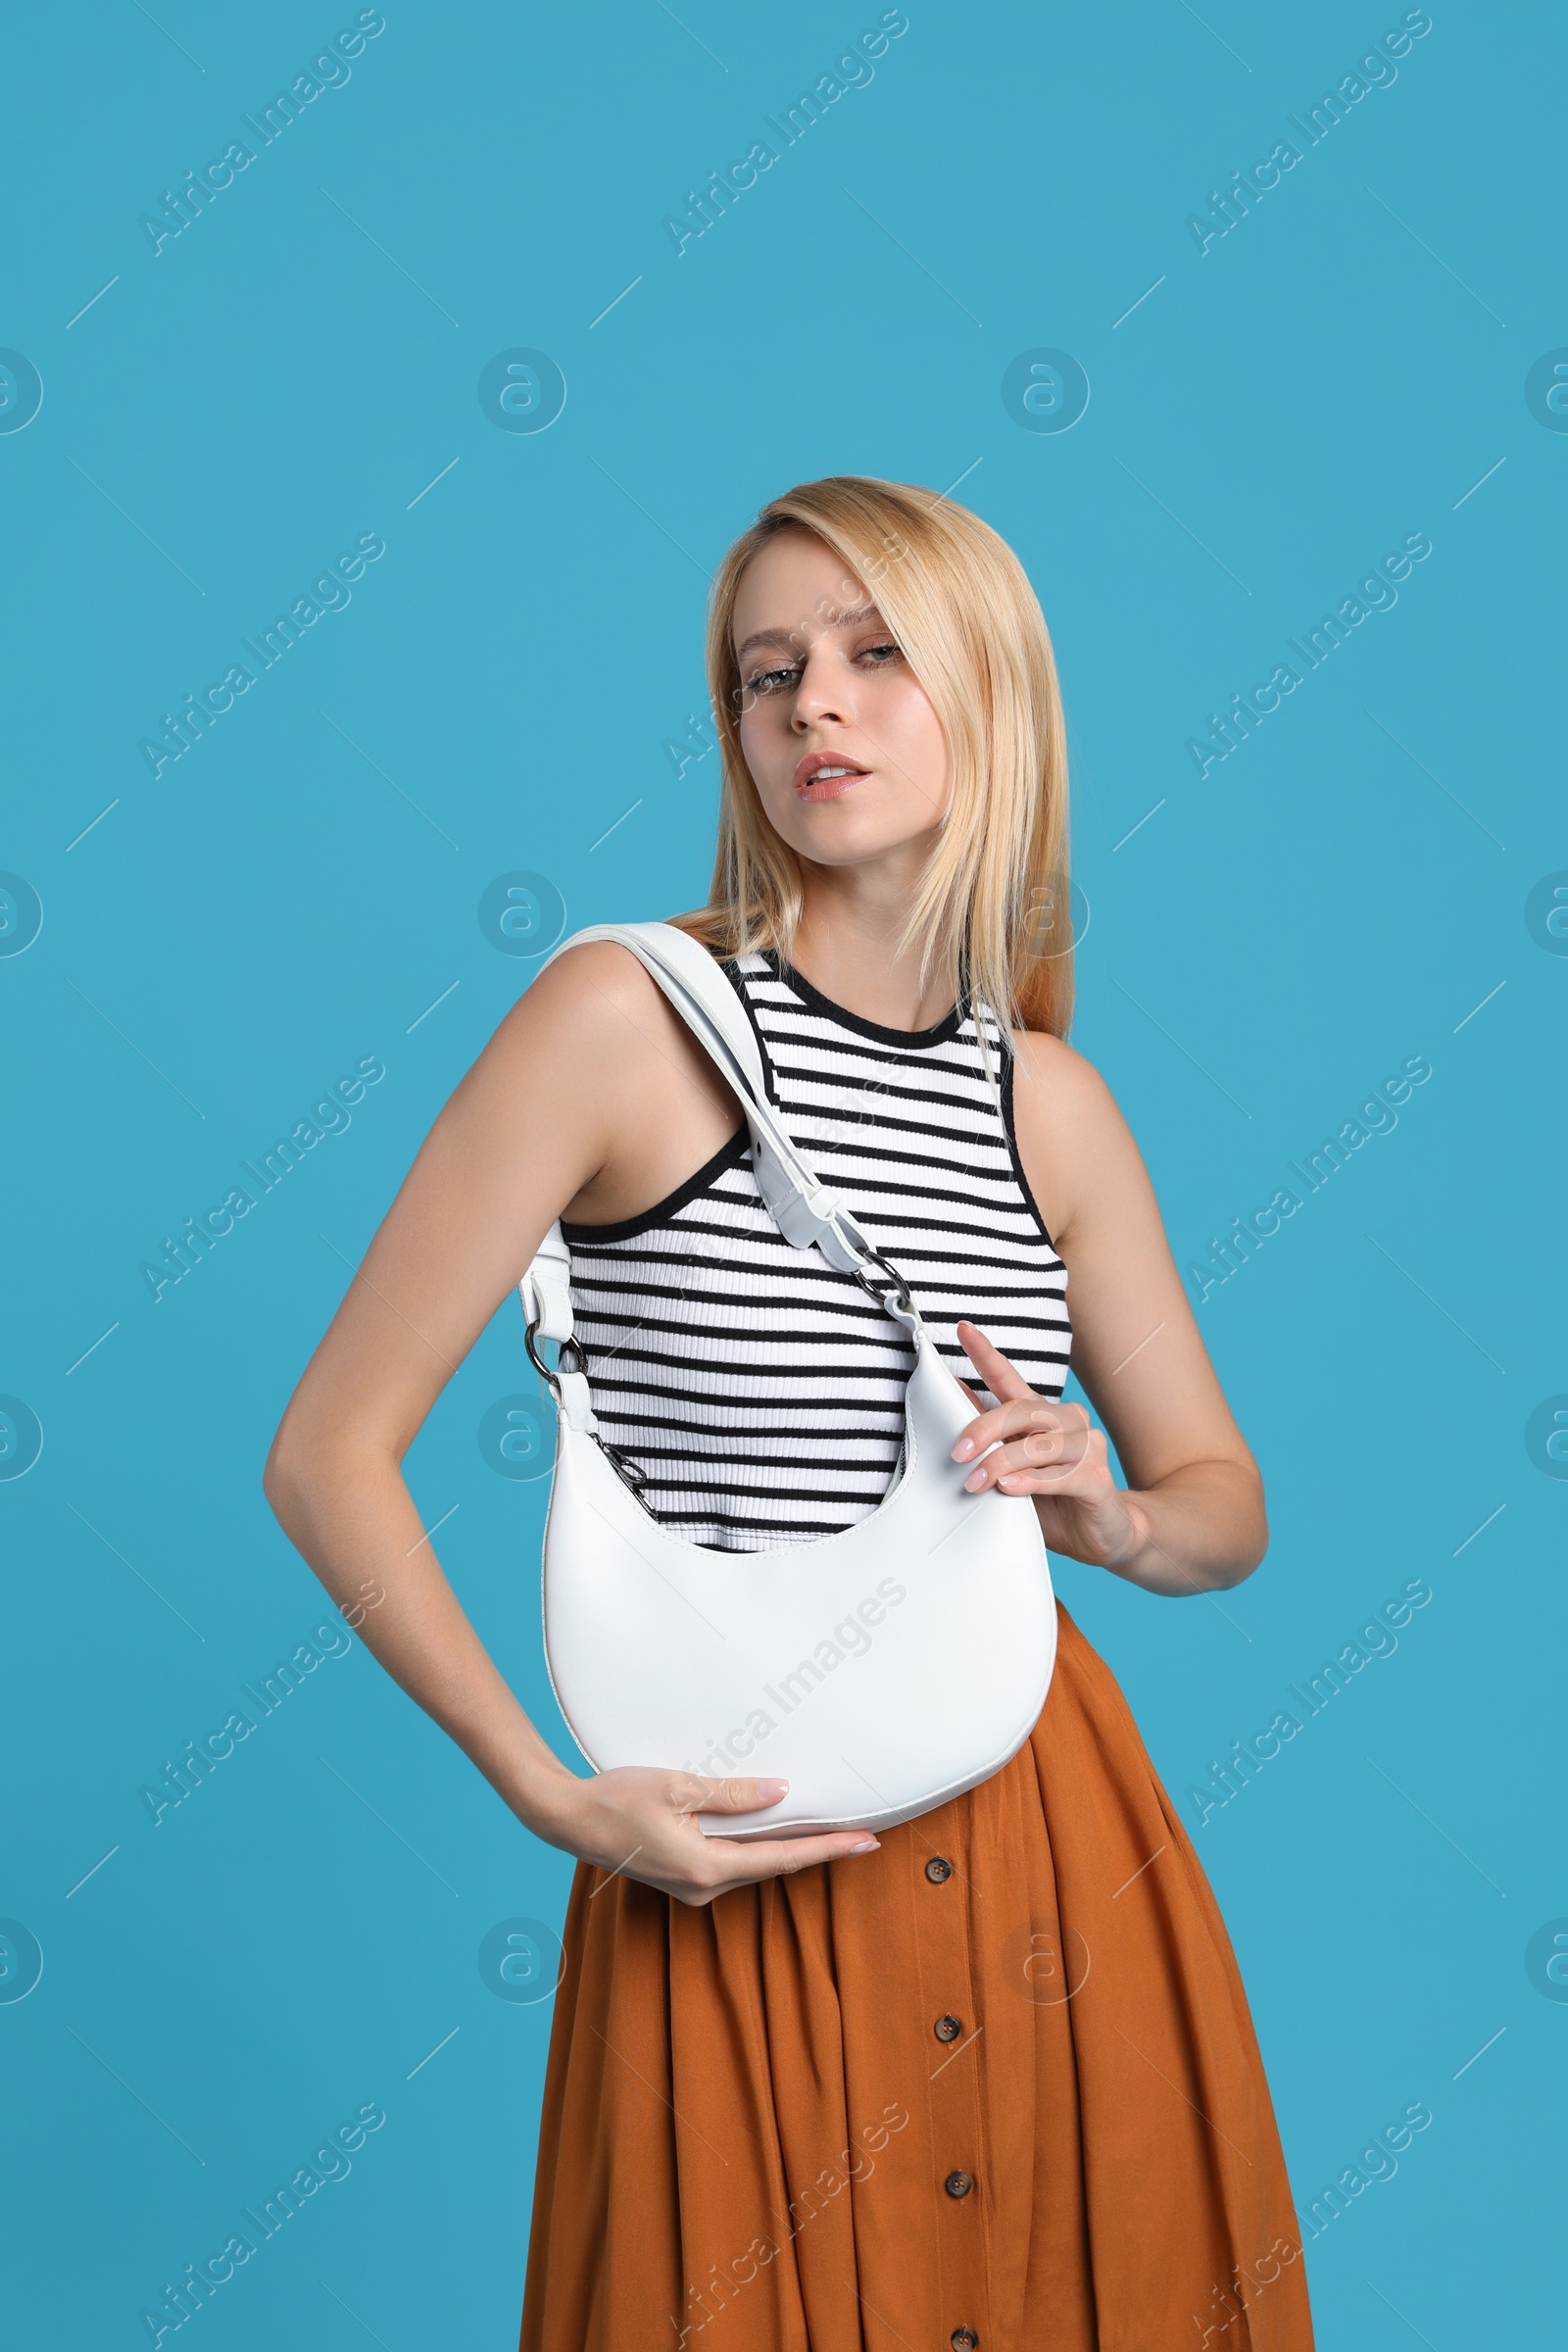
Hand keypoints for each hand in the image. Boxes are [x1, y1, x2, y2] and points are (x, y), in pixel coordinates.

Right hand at [530, 1766, 879, 1907]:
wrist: (567, 1819)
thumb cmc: (616, 1799)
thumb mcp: (678, 1787)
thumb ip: (732, 1794)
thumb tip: (779, 1793)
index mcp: (706, 1868)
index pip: (783, 1859)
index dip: (828, 1849)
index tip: (864, 1842)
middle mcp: (703, 1888)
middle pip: (774, 1866)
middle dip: (818, 1850)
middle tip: (862, 1835)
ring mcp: (692, 1889)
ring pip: (753, 1867)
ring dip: (788, 1849)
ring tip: (827, 1831)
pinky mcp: (682, 1879)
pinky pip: (731, 1864)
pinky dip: (758, 1849)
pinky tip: (773, 1832)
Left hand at [950, 1320, 1150, 1570]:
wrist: (1105, 1535)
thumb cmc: (1055, 1501)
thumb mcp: (1011, 1469)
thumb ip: (989, 1439)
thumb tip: (953, 1401)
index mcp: (1041, 1417)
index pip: (1010, 1378)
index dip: (986, 1353)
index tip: (963, 1329)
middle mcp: (1067, 1424)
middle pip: (1023, 1409)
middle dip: (984, 1428)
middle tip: (958, 1453)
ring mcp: (1086, 1449)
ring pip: (1039, 1443)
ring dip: (1002, 1462)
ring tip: (976, 1482)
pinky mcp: (1098, 1479)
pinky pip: (1060, 1475)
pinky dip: (1031, 1481)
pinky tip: (1010, 1488)